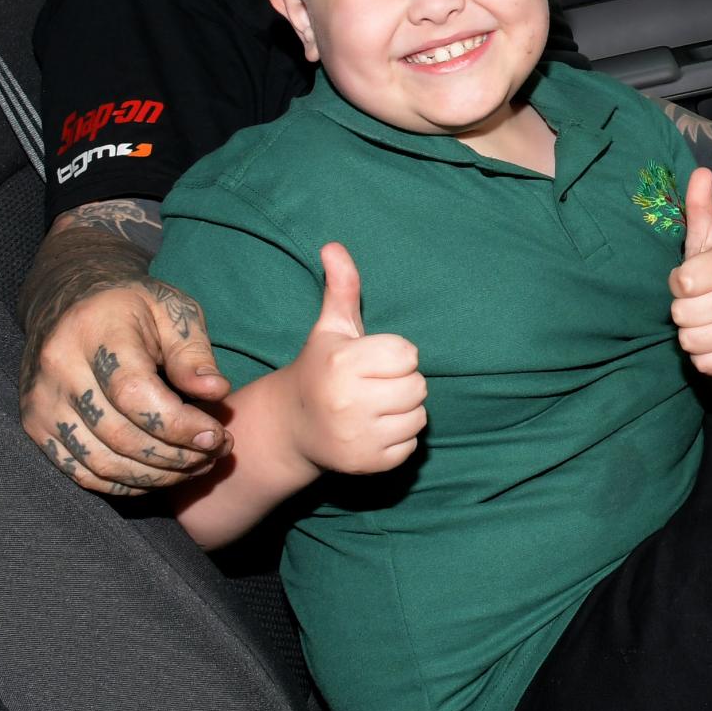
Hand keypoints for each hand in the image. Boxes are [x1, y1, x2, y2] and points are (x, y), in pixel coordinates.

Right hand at [22, 278, 231, 496]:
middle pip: (120, 435)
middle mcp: (58, 370)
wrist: (68, 301)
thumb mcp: (171, 310)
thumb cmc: (132, 305)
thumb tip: (216, 392)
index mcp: (94, 332)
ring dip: (157, 475)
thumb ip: (192, 353)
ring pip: (102, 463)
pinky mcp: (36, 427)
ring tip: (197, 464)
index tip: (217, 435)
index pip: (133, 394)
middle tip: (217, 452)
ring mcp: (40, 403)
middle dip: (177, 455)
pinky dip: (127, 482)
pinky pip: (83, 473)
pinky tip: (161, 472)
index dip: (179, 425)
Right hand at [283, 244, 428, 474]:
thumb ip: (342, 288)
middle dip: (402, 382)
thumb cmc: (320, 369)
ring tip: (375, 406)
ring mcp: (358, 437)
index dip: (394, 355)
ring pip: (419, 415)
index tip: (371, 361)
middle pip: (418, 385)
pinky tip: (374, 429)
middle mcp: (349, 402)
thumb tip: (334, 245)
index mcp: (342, 364)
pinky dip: (400, 437)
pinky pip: (412, 444)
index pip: (408, 354)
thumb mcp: (330, 328)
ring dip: (405, 410)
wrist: (292, 428)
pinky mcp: (369, 464)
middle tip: (375, 385)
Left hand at [670, 168, 711, 376]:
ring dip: (693, 334)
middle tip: (704, 303)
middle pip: (680, 313)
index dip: (682, 283)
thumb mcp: (710, 243)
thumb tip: (699, 171)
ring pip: (688, 340)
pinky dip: (704, 356)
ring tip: (710, 322)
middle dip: (686, 310)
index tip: (696, 280)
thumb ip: (700, 209)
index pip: (681, 281)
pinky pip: (701, 363)